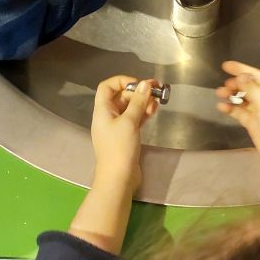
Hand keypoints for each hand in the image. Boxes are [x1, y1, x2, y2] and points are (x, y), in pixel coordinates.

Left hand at [91, 76, 158, 193]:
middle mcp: (108, 116)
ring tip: (158, 102)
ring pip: (130, 107)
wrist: (118, 178)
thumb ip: (138, 102)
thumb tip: (145, 84)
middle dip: (138, 92)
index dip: (122, 81)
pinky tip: (154, 110)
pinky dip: (143, 113)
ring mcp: (117, 126)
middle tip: (156, 90)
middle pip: (121, 96)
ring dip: (143, 102)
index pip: (107, 87)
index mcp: (102, 110)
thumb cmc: (119, 148)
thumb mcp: (129, 122)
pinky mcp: (126, 135)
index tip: (138, 84)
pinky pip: (135, 118)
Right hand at [217, 61, 259, 220]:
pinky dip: (231, 109)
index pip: (255, 75)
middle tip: (223, 85)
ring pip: (243, 99)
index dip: (241, 69)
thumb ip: (252, 88)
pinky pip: (240, 112)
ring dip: (232, 95)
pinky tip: (222, 107)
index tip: (225, 65)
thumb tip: (242, 75)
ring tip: (220, 94)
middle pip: (248, 86)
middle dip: (235, 83)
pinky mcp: (254, 124)